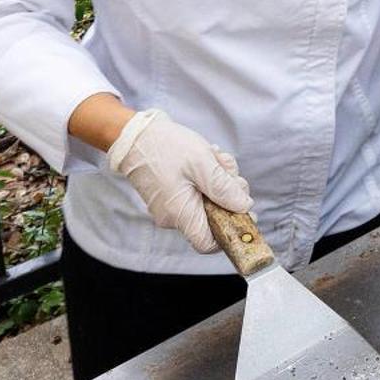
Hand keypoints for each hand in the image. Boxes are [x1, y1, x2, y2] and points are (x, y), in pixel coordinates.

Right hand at [104, 108, 251, 253]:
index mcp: (180, 214)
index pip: (208, 244)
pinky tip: (206, 157)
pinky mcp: (170, 195)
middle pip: (213, 218)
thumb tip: (244, 207)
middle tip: (227, 170)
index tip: (244, 211)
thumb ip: (224, 189)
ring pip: (208, 201)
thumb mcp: (202, 164)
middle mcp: (172, 217)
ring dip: (220, 180)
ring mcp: (170, 206)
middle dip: (228, 194)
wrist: (135, 135)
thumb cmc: (166, 147)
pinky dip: (207, 176)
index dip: (230, 231)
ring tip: (214, 156)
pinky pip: (197, 192)